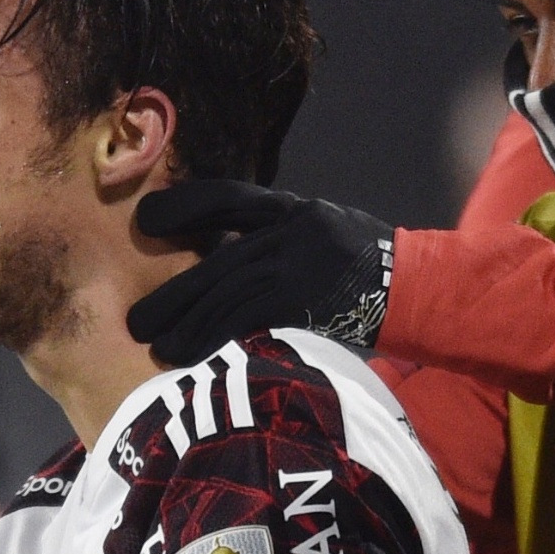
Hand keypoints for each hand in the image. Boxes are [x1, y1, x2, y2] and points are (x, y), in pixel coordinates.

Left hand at [125, 182, 393, 363]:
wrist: (418, 289)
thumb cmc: (362, 267)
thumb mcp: (321, 233)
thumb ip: (275, 238)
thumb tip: (218, 259)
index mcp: (294, 209)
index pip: (230, 197)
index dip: (184, 206)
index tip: (145, 219)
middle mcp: (294, 230)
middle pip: (219, 260)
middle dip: (174, 292)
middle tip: (136, 319)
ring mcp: (301, 264)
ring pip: (228, 292)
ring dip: (187, 323)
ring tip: (156, 346)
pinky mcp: (307, 299)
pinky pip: (248, 318)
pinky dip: (214, 338)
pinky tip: (190, 356)